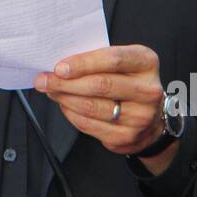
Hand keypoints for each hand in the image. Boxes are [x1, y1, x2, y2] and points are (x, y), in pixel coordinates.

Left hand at [34, 44, 168, 157]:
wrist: (152, 118)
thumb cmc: (128, 82)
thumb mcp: (123, 63)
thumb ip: (98, 59)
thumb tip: (60, 65)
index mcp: (147, 63)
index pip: (113, 60)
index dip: (83, 63)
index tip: (59, 67)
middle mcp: (148, 90)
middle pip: (100, 85)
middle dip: (66, 83)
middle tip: (45, 80)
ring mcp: (140, 116)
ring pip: (92, 107)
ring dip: (64, 98)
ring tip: (51, 91)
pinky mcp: (126, 136)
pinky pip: (89, 125)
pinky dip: (71, 114)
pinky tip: (65, 105)